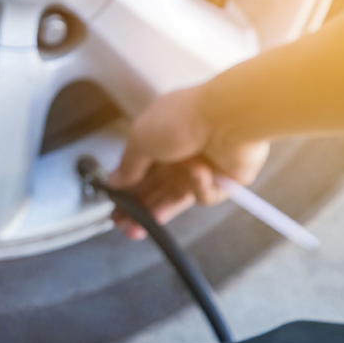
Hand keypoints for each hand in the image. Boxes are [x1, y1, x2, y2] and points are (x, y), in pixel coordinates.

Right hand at [109, 86, 269, 239]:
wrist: (229, 117)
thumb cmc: (184, 118)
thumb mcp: (140, 139)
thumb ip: (127, 165)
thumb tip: (115, 180)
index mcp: (157, 140)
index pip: (138, 172)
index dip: (126, 191)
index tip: (115, 206)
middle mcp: (178, 154)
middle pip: (155, 189)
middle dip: (138, 208)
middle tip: (124, 224)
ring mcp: (201, 168)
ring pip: (176, 198)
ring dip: (159, 211)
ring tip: (142, 225)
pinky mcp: (223, 181)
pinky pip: (203, 196)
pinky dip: (199, 187)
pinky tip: (199, 173)